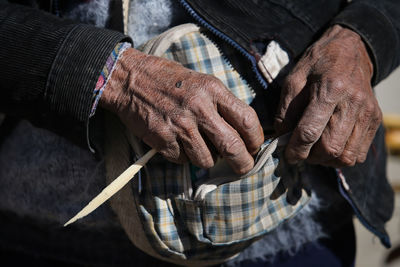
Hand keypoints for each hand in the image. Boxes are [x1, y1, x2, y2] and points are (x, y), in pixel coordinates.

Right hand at [100, 48, 263, 173]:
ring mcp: (179, 126)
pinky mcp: (163, 140)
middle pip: (232, 147)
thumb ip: (222, 104)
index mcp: (213, 90)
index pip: (247, 120)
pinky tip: (178, 141)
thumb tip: (241, 133)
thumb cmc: (170, 80)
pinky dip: (184, 156)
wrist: (130, 79)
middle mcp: (198, 108)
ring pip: (207, 160)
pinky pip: (183, 160)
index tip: (254, 146)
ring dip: (208, 158)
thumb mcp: (202, 81)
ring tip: (199, 145)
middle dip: (243, 163)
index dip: (256, 139)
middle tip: (244, 167)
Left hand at [275, 25, 381, 166]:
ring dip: (326, 160)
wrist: (351, 49)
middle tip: (300, 152)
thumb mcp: (293, 79)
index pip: (309, 131)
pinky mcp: (375, 119)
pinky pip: (359, 153)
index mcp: (330, 89)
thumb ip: (285, 110)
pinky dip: (342, 157)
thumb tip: (281, 138)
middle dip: (310, 157)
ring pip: (346, 156)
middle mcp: (353, 102)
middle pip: (330, 148)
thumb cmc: (317, 64)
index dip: (296, 149)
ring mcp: (368, 113)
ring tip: (314, 151)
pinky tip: (330, 146)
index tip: (287, 155)